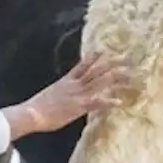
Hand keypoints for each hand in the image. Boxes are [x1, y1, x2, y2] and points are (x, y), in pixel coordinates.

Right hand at [5, 53, 127, 138]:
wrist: (32, 113)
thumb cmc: (37, 108)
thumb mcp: (51, 94)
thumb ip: (61, 92)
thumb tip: (64, 93)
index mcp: (67, 81)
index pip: (83, 64)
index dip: (94, 57)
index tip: (104, 50)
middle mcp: (75, 84)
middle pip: (97, 70)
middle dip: (113, 63)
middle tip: (128, 58)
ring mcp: (78, 94)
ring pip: (100, 82)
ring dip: (117, 78)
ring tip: (131, 75)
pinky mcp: (79, 106)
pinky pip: (96, 102)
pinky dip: (108, 102)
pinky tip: (119, 102)